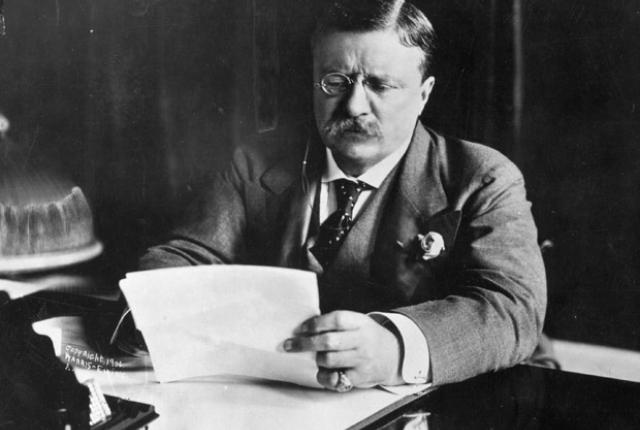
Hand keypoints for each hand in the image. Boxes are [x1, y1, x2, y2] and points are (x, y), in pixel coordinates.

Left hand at [283, 311, 402, 390]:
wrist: (393, 354)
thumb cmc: (366, 336)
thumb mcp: (357, 322)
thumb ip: (337, 323)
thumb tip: (304, 327)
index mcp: (360, 322)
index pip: (336, 320)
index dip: (315, 323)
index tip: (300, 328)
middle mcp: (362, 340)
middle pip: (328, 341)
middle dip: (304, 343)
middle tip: (288, 345)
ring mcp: (362, 359)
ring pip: (328, 360)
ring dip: (316, 359)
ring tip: (316, 356)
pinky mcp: (360, 377)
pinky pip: (334, 378)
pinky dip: (324, 376)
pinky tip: (323, 371)